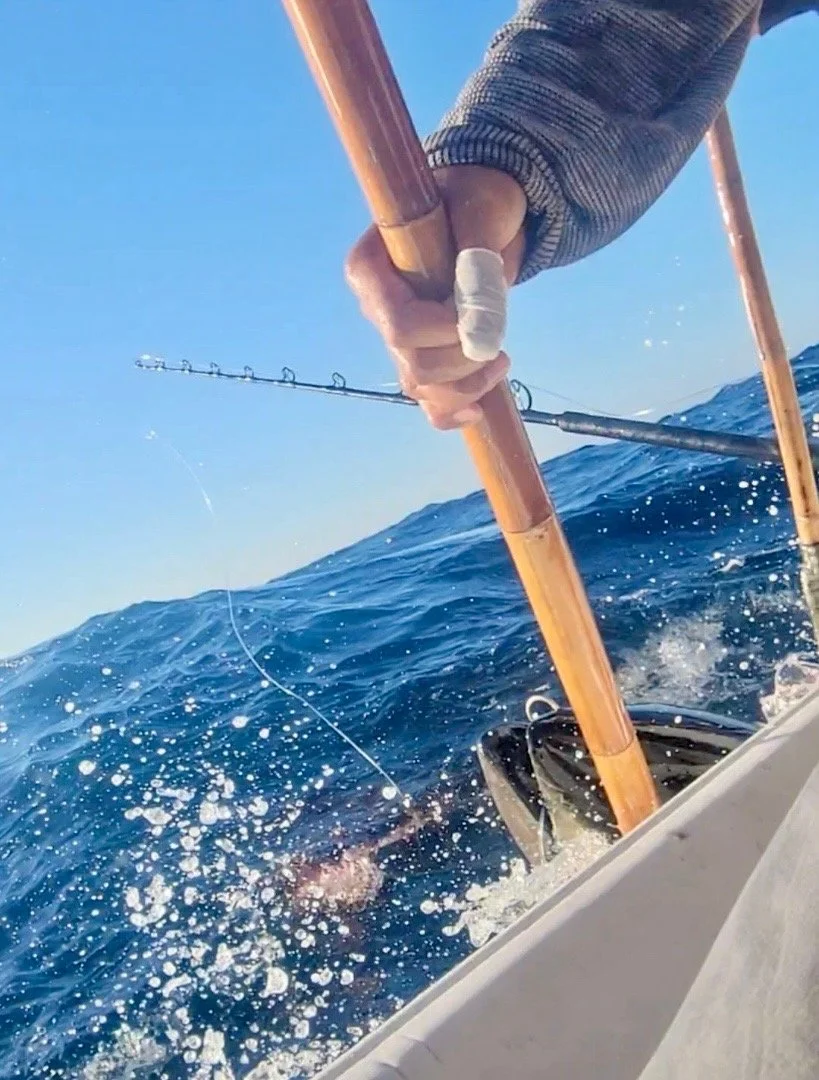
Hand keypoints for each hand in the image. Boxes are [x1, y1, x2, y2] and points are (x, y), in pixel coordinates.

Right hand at [345, 166, 526, 428]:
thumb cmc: (476, 198)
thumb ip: (478, 260)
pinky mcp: (423, 356)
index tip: (477, 312)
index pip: (398, 326)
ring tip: (501, 358)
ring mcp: (398, 338)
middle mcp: (378, 309)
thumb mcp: (482, 211)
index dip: (443, 332)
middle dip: (463, 360)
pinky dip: (452, 412)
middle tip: (498, 335)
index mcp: (371, 269)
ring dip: (468, 385)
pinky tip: (479, 411)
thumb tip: (479, 321)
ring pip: (422, 388)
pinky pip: (429, 403)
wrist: (487, 211)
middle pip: (412, 364)